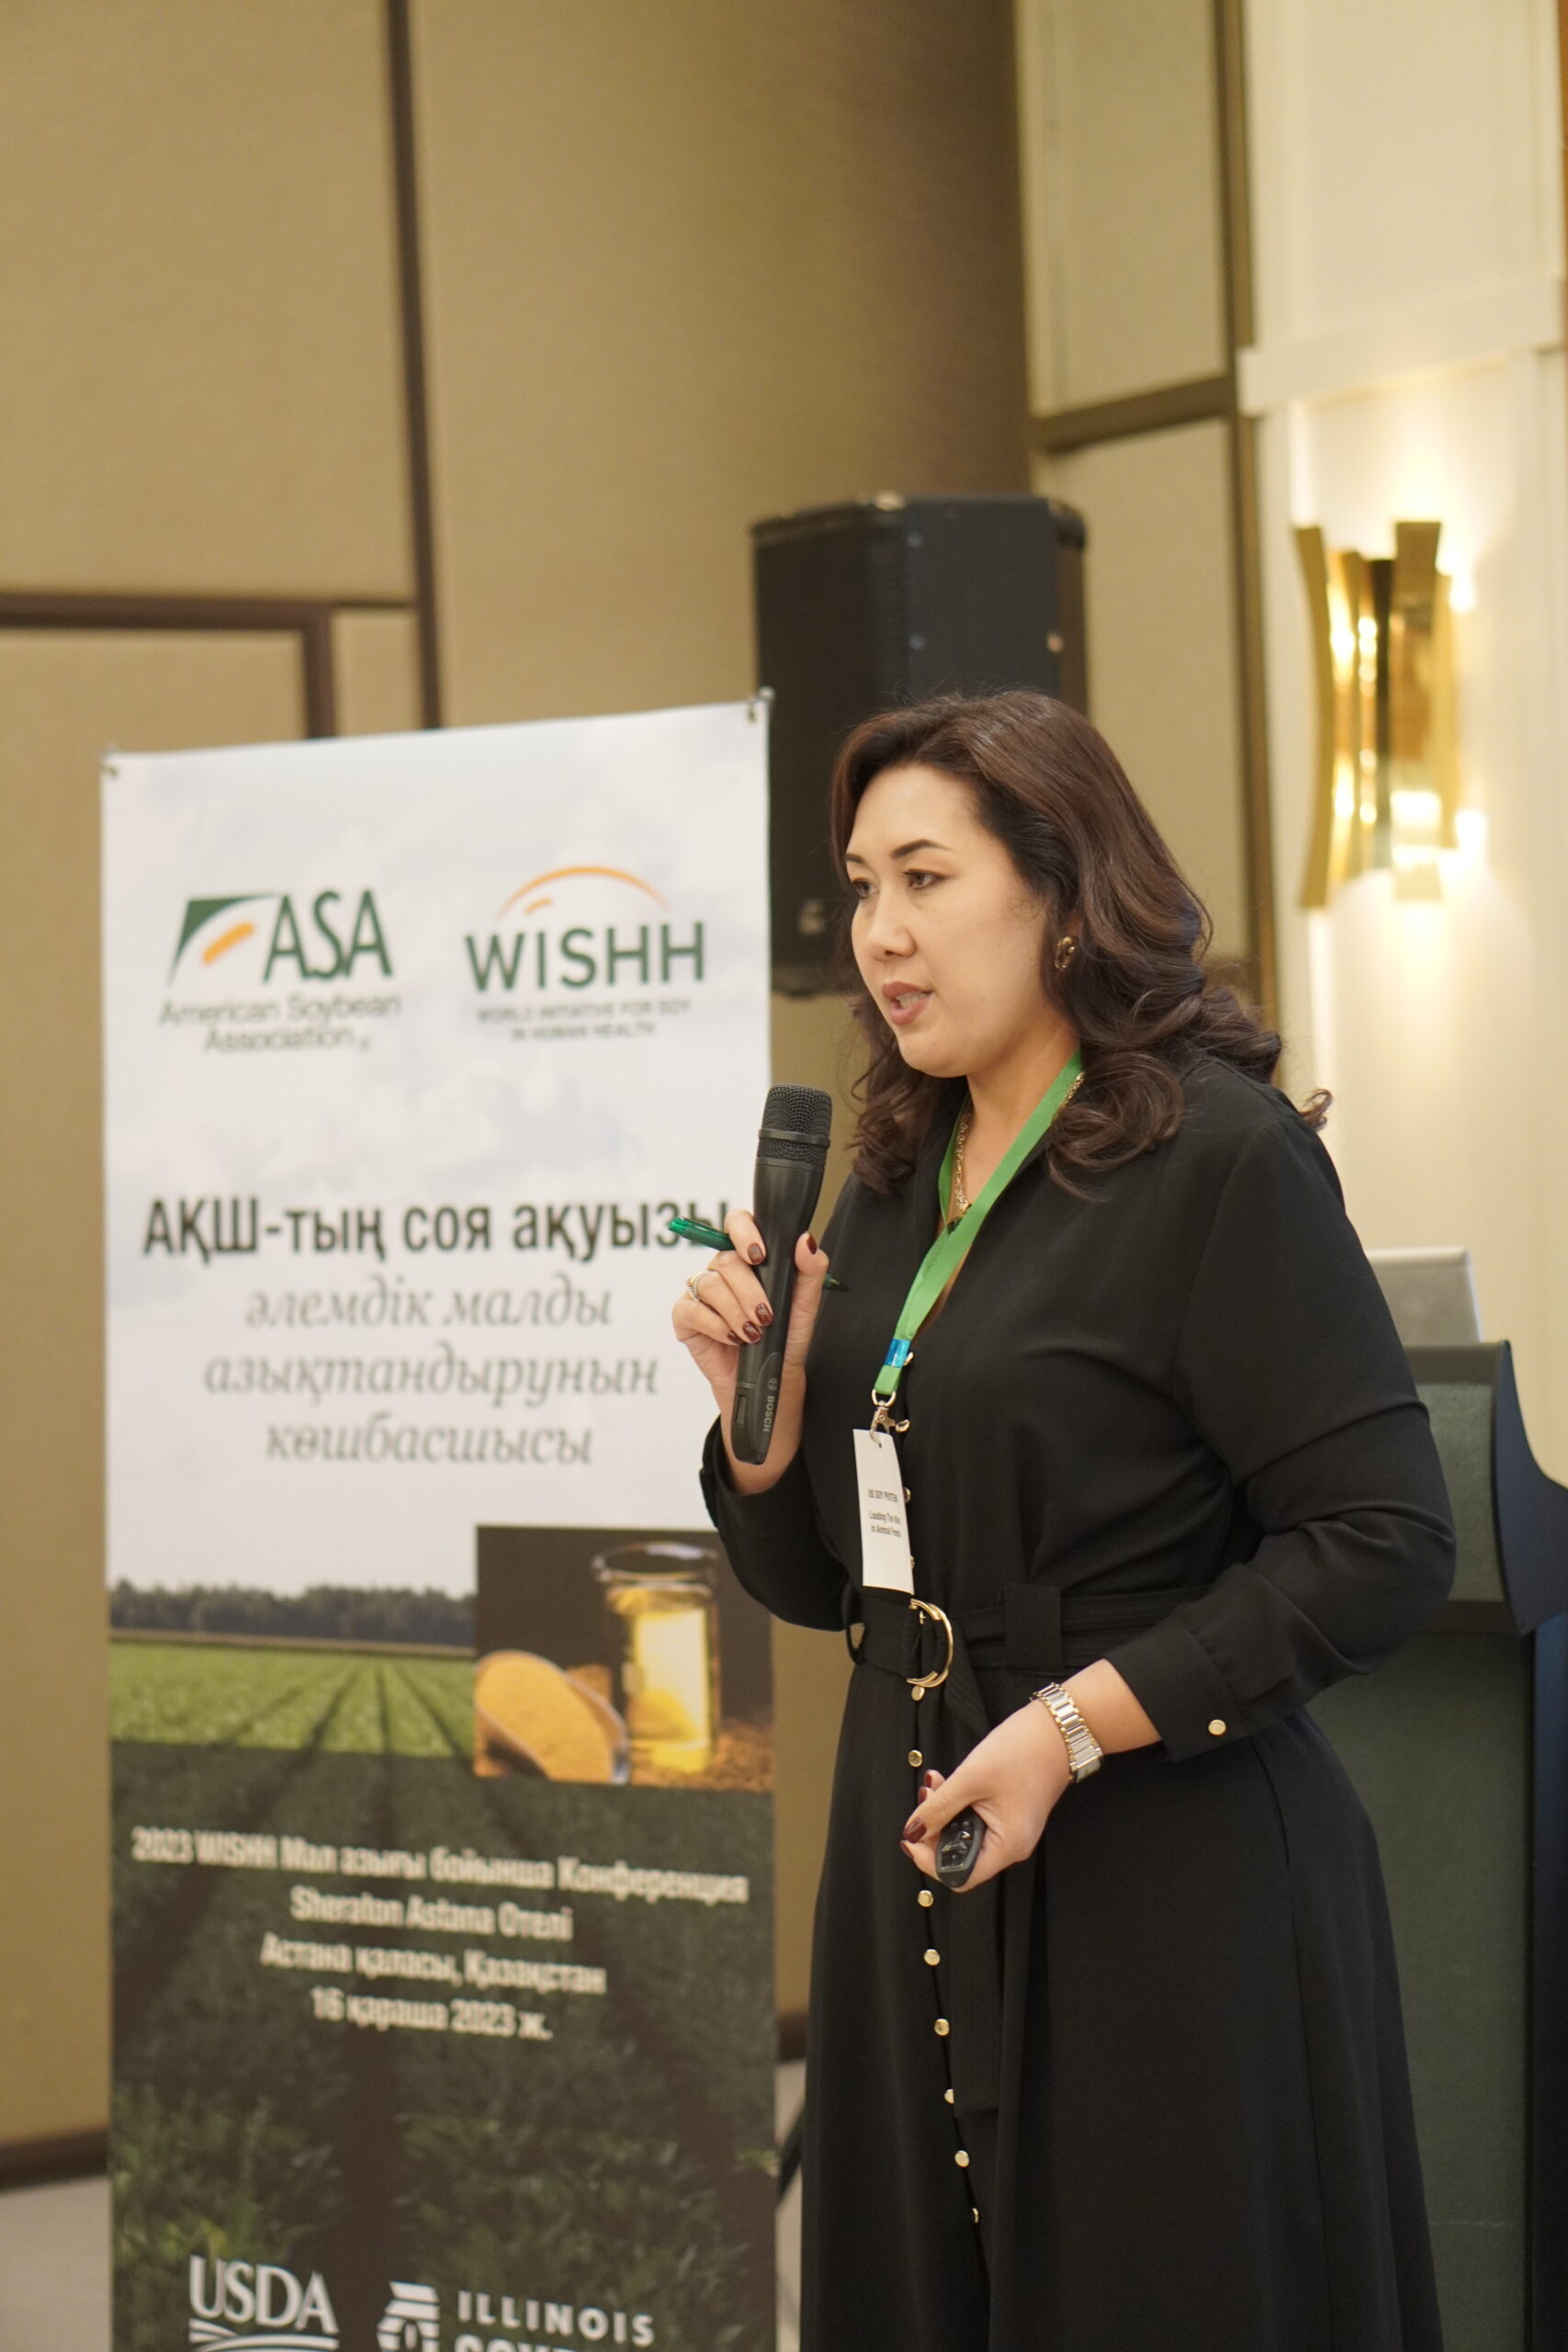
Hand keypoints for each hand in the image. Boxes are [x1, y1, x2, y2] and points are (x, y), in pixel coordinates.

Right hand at [671, 1208, 829, 1488]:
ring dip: (734, 1312)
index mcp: (750, 1257)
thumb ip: (811, 1270)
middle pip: (725, 1260)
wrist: (772, 1378)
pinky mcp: (685, 1316)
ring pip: (709, 1284)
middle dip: (749, 1291)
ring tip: (752, 1334)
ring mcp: (701, 1291)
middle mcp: (723, 1270)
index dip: (744, 1232)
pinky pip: (691, 1309)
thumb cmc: (786, 1336)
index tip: (760, 1255)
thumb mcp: (806, 1305)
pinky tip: (731, 1338)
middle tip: (765, 1316)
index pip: (738, 1223)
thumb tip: (805, 1241)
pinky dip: (715, 1325)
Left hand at [900, 1698, 1071, 1892]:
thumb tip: (912, 1831)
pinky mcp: (1008, 1816)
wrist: (1057, 1730)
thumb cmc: (1022, 1752)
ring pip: (964, 1835)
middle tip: (924, 1795)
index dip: (929, 1861)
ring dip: (943, 1812)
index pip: (958, 1876)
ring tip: (934, 1781)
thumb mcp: (971, 1778)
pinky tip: (948, 1781)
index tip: (912, 1835)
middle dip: (934, 1829)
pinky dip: (957, 1804)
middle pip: (959, 1855)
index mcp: (1006, 1846)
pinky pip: (975, 1821)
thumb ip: (938, 1808)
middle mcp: (1011, 1846)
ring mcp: (1011, 1831)